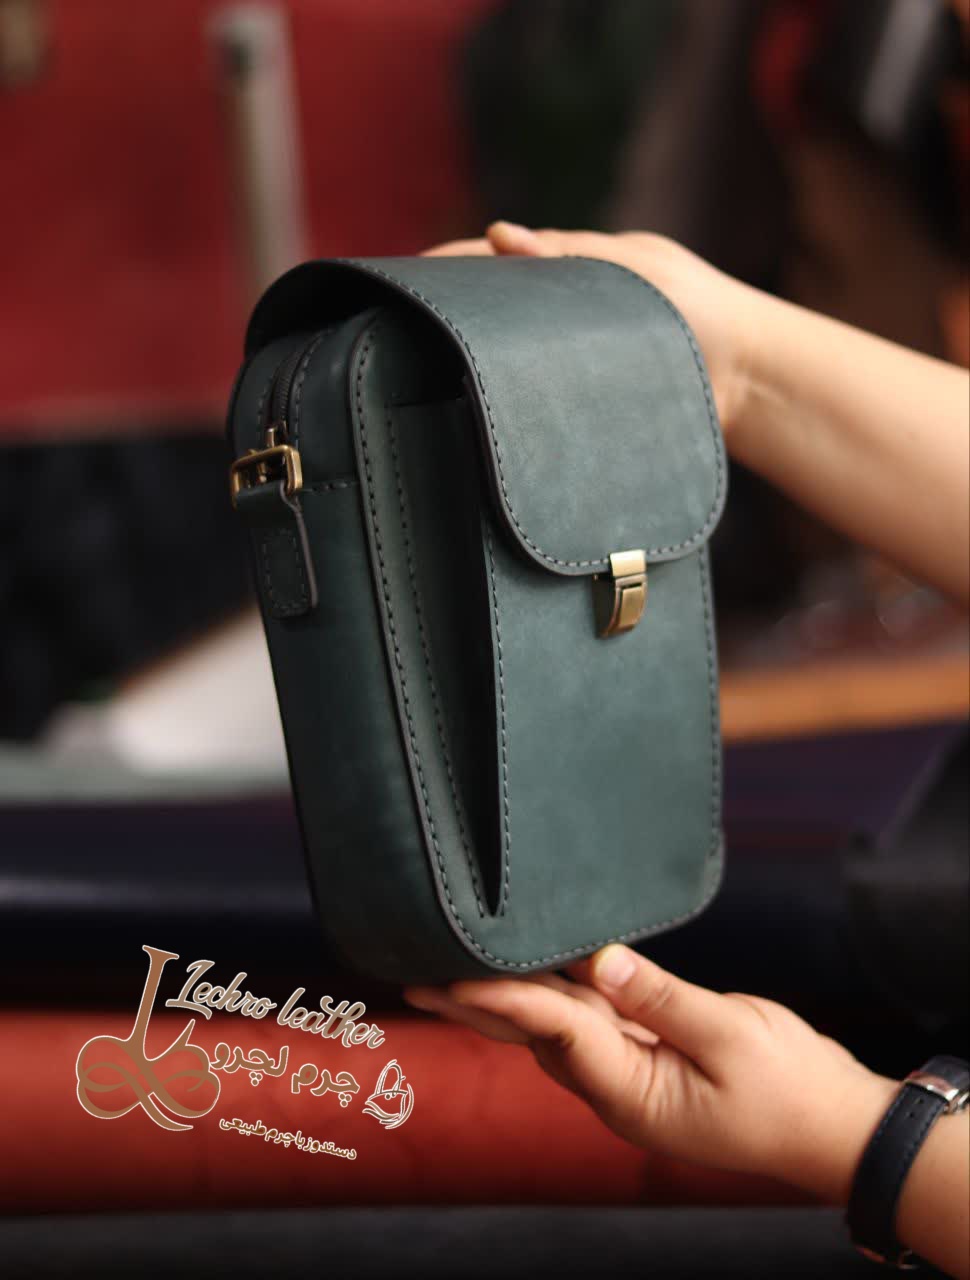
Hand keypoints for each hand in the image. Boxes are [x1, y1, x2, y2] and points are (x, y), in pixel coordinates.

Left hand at [404, 945, 898, 1203]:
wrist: (833, 1123)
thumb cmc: (790, 1088)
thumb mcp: (731, 1037)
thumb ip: (663, 998)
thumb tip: (601, 960)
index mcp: (632, 1091)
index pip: (555, 1033)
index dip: (504, 998)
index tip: (452, 975)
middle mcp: (618, 1084)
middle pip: (535, 1034)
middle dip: (477, 1005)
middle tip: (417, 975)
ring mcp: (632, 1071)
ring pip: (557, 1026)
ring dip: (508, 997)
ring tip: (455, 965)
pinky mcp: (649, 1053)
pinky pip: (592, 1018)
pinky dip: (559, 991)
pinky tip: (536, 965)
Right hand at [425, 222, 759, 435]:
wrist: (750, 381)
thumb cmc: (704, 311)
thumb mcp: (637, 269)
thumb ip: (569, 256)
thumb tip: (498, 235)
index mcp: (573, 271)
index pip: (494, 263)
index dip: (446, 271)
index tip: (399, 280)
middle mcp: (563, 319)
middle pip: (490, 315)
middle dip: (445, 320)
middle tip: (395, 332)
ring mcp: (567, 366)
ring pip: (504, 363)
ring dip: (469, 368)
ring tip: (418, 378)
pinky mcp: (579, 411)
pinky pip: (530, 407)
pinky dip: (501, 409)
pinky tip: (472, 417)